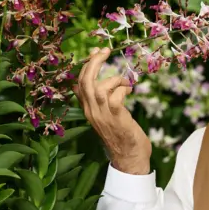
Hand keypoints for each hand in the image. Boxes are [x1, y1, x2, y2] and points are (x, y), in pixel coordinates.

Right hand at [73, 47, 151, 174]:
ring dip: (114, 79)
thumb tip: (91, 84)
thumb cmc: (121, 135)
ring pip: (98, 88)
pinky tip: (130, 90)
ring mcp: (104, 116)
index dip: (86, 65)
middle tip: (106, 50)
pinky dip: (123, 89)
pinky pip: (115, 98)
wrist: (129, 159)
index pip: (79, 83)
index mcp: (88, 109)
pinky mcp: (117, 119)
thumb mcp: (105, 116)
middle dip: (94, 62)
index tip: (97, 51)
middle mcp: (92, 112)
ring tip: (125, 82)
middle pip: (86, 82)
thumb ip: (98, 101)